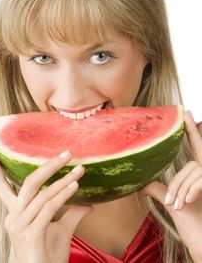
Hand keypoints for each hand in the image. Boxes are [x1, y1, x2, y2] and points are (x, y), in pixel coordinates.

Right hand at [0, 146, 92, 262]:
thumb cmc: (49, 255)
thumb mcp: (61, 230)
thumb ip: (71, 214)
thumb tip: (88, 203)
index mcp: (15, 212)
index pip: (1, 185)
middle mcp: (14, 216)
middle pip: (29, 183)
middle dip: (48, 165)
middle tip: (67, 153)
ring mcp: (20, 226)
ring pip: (42, 194)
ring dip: (63, 180)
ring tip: (80, 170)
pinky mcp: (30, 234)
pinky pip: (48, 208)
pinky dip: (62, 195)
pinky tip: (75, 187)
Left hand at [140, 111, 201, 261]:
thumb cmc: (191, 222)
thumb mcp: (171, 202)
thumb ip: (157, 189)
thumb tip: (139, 183)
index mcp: (198, 174)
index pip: (195, 147)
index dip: (190, 130)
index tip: (185, 112)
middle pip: (192, 163)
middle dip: (184, 162)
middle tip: (178, 161)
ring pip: (194, 172)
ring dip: (182, 190)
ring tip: (176, 205)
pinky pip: (201, 181)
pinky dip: (191, 190)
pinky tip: (185, 202)